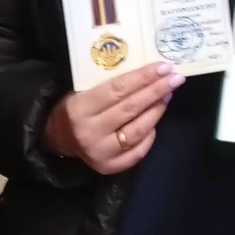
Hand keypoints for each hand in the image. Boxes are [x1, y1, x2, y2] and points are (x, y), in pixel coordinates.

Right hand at [43, 62, 181, 174]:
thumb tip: (149, 73)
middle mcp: (90, 132)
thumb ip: (110, 86)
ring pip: (138, 130)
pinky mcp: (109, 167)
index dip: (143, 77)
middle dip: (156, 91)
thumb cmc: (75, 108)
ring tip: (168, 95)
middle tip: (176, 78)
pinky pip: (138, 150)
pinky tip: (155, 120)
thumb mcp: (83, 91)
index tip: (164, 67)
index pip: (117, 89)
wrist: (58, 138)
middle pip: (131, 108)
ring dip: (157, 111)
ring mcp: (101, 152)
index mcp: (80, 108)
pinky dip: (150, 134)